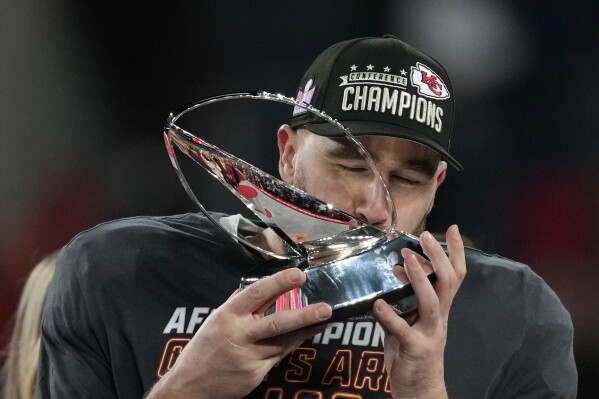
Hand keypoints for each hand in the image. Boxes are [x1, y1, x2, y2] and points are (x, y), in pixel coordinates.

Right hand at [147, 268, 331, 398]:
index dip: (279, 282)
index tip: (299, 275)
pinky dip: (291, 345)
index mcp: (228, 315)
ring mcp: (249, 357)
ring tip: (324, 320)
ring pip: (284, 342)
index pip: (256, 294)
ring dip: (306, 330)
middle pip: (277, 323)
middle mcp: (240, 335)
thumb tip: (256, 288)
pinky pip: (278, 356)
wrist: (190, 385)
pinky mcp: (256, 373)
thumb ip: (236, 305)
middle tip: (326, 308)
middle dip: (304, 315)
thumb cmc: (204, 348)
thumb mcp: (216, 320)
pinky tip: (305, 336)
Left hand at [373, 225, 465, 398]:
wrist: (420, 389)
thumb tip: (395, 267)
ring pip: (431, 302)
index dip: (455, 253)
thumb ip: (404, 295)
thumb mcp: (410, 318)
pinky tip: (377, 304)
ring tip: (406, 259)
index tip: (452, 229)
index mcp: (440, 308)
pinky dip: (390, 317)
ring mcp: (430, 333)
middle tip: (426, 236)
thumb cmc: (414, 350)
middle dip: (438, 257)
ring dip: (419, 279)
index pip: (454, 275)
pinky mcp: (415, 349)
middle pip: (448, 283)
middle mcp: (440, 318)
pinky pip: (403, 331)